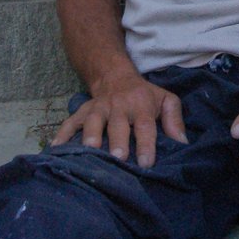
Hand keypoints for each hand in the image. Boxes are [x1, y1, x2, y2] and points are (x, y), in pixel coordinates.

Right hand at [51, 71, 186, 167]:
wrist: (115, 76)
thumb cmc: (144, 95)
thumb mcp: (165, 100)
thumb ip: (175, 120)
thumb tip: (183, 143)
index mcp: (140, 107)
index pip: (145, 126)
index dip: (146, 144)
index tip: (146, 163)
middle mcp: (118, 108)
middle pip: (117, 125)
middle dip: (117, 141)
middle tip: (117, 158)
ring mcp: (98, 109)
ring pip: (92, 122)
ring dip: (90, 136)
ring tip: (89, 152)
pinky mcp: (82, 112)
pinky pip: (70, 122)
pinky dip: (62, 134)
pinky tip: (56, 148)